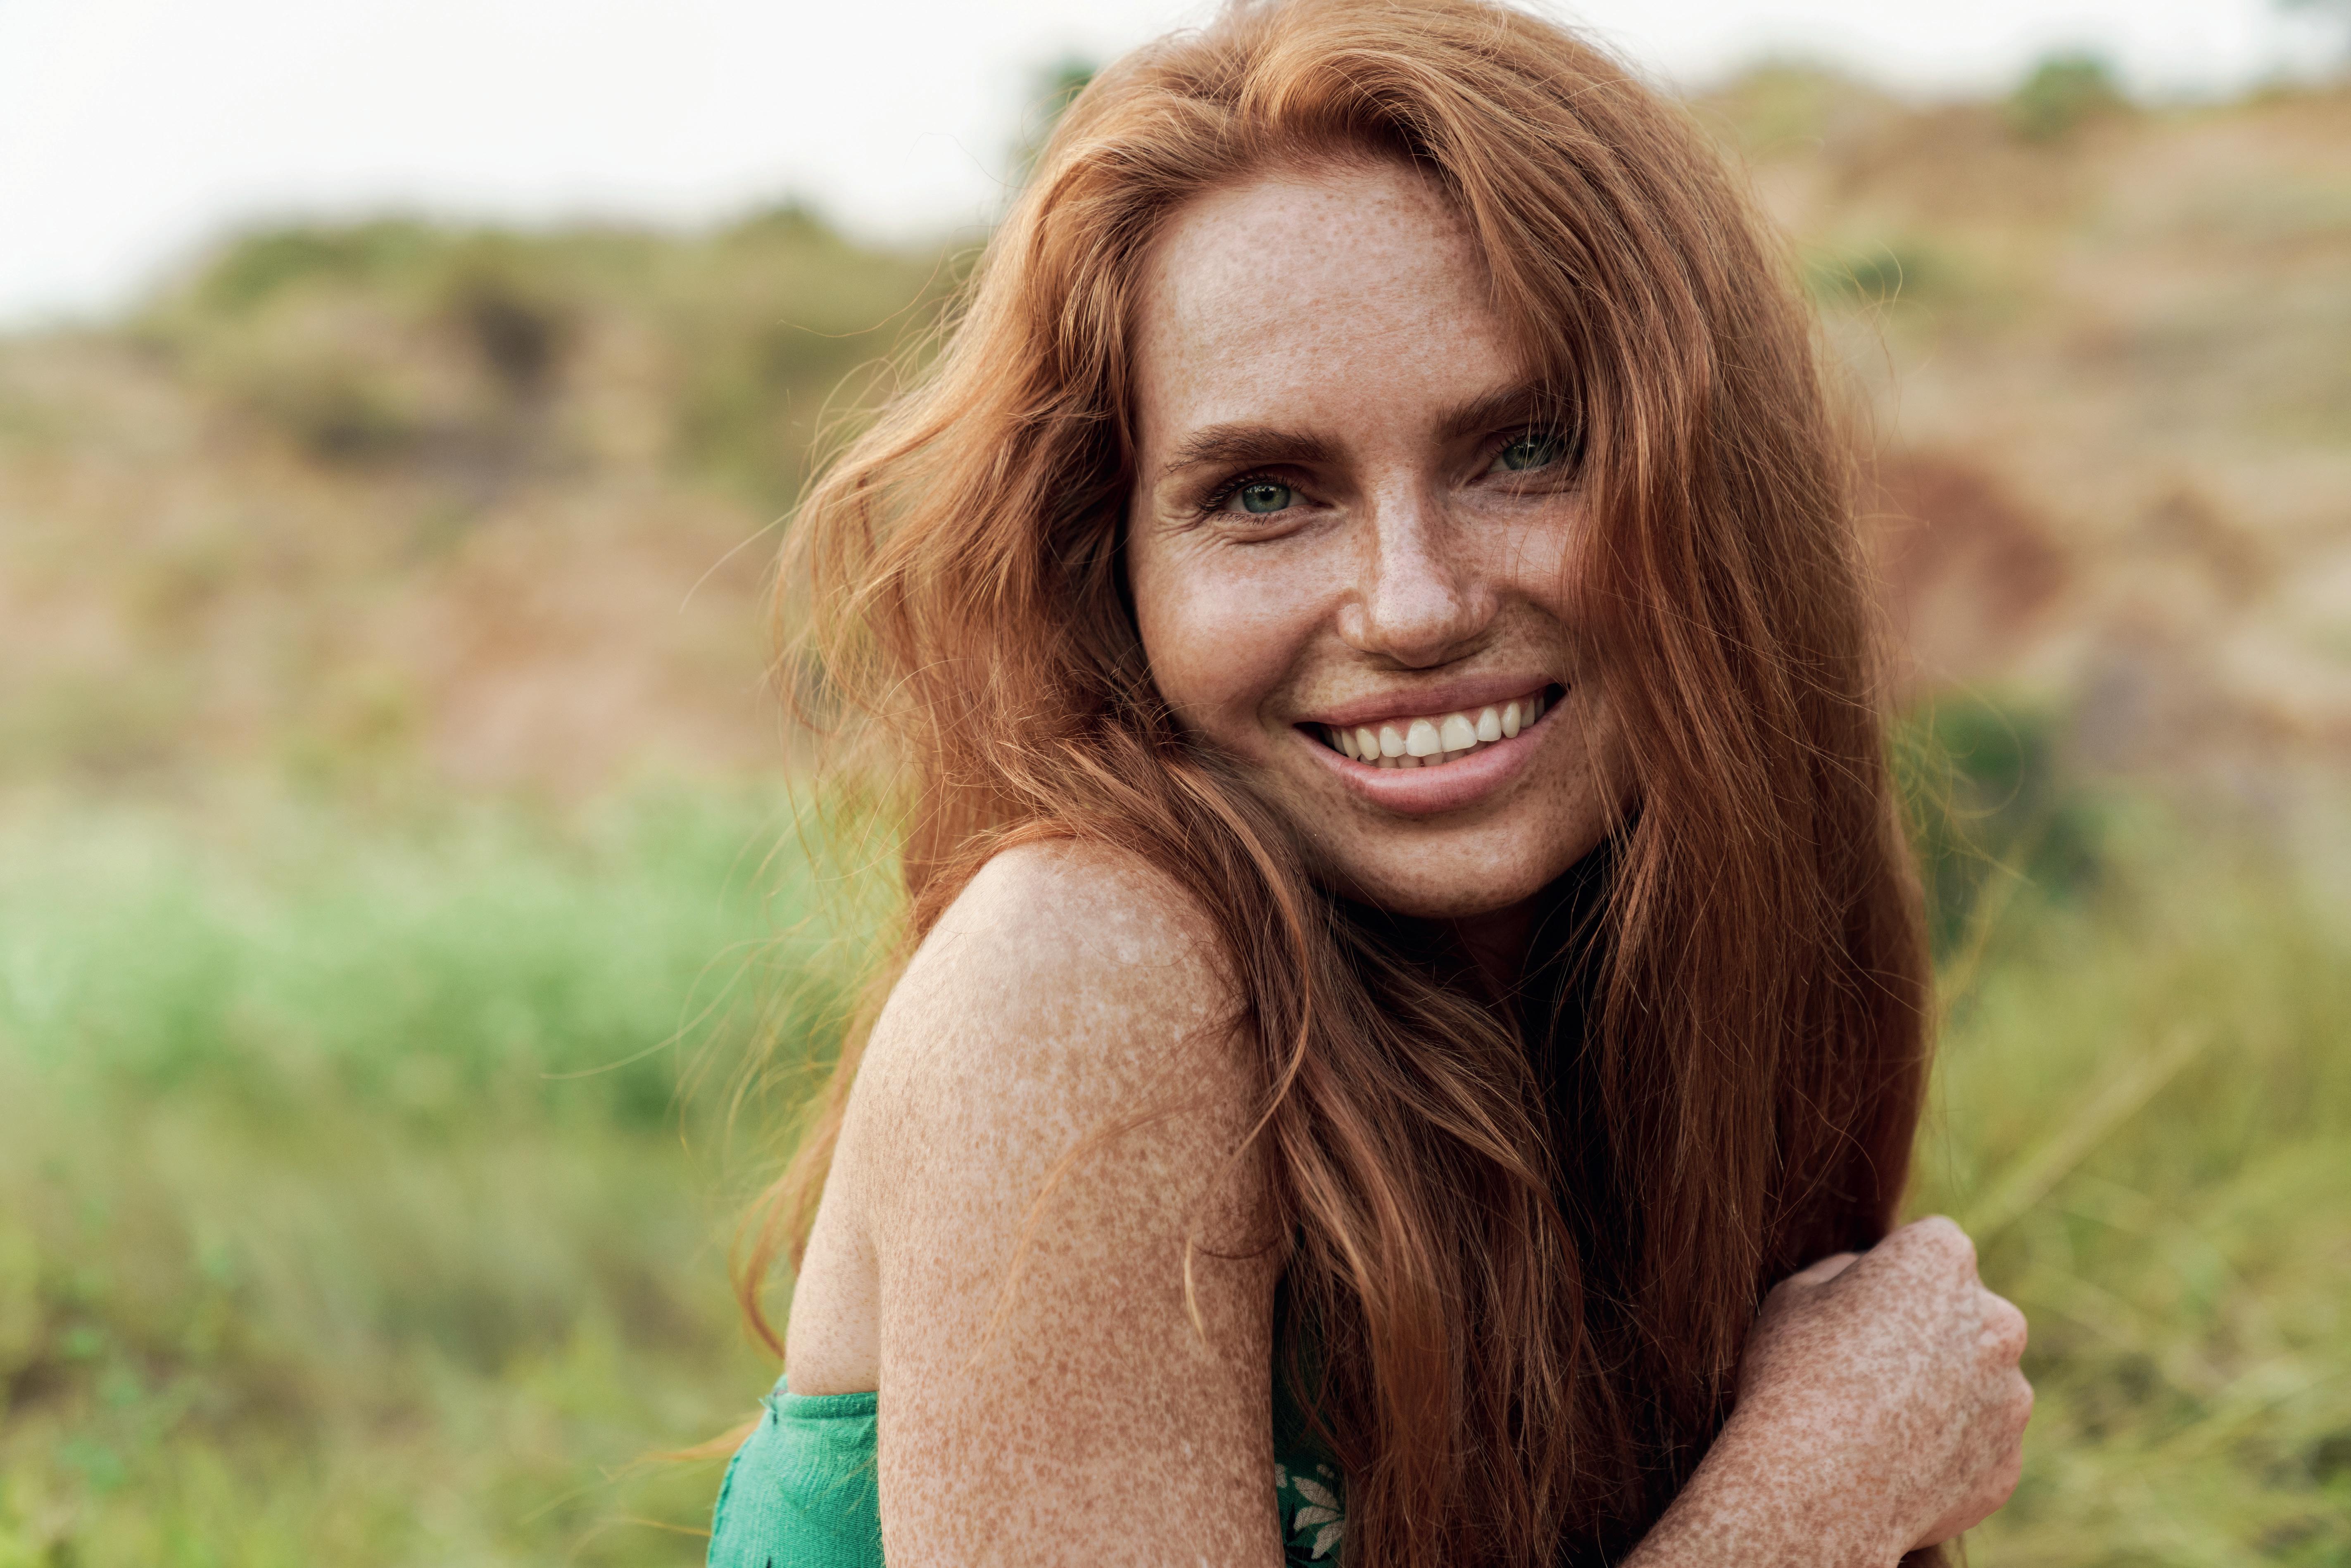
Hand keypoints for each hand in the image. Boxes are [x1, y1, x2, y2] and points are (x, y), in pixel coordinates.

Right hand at [1733, 1216, 2031, 1554]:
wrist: (1815, 1490)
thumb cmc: (1793, 1375)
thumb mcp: (1794, 1294)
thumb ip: (1844, 1273)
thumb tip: (1867, 1281)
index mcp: (1942, 1259)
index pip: (1927, 1248)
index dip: (1887, 1275)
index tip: (1852, 1309)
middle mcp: (1996, 1321)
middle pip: (1964, 1313)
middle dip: (1927, 1331)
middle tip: (1863, 1366)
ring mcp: (2011, 1397)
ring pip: (1976, 1381)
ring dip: (1940, 1392)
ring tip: (1873, 1424)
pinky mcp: (2007, 1463)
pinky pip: (1976, 1445)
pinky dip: (1944, 1450)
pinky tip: (1891, 1465)